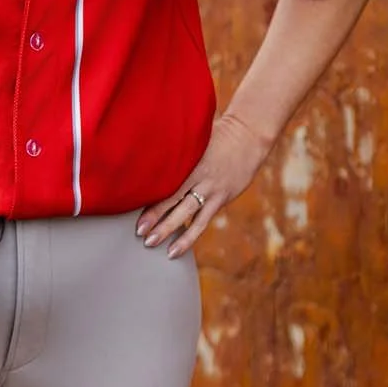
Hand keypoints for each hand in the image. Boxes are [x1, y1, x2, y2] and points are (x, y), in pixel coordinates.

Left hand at [136, 112, 272, 256]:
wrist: (248, 137)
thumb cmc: (215, 134)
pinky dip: (193, 232)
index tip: (139, 219)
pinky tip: (181, 246)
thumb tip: (146, 153)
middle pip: (178, 204)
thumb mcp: (194, 139)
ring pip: (194, 218)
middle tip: (143, 237)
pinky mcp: (223, 198)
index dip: (153, 205)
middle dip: (160, 223)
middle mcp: (202, 179)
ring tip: (166, 252)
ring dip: (179, 236)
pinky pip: (206, 219)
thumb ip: (175, 150)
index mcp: (191, 163)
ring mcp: (214, 191)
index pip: (169, 188)